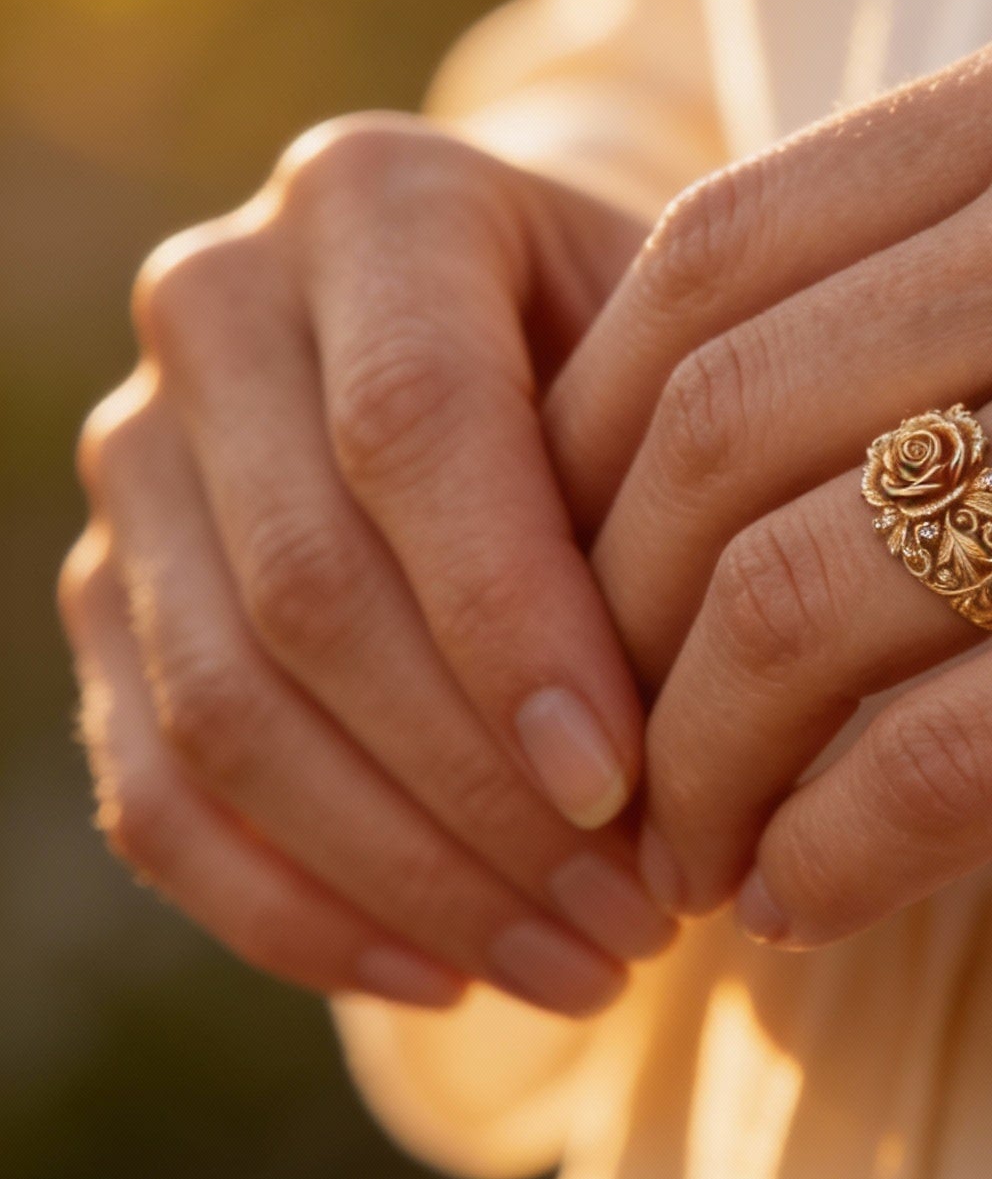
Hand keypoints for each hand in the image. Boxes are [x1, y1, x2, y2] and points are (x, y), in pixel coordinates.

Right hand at [62, 115, 673, 1014]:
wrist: (537, 339)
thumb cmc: (657, 362)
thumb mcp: (696, 367)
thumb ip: (679, 496)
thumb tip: (694, 762)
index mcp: (375, 200)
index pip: (413, 432)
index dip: (513, 626)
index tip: (631, 787)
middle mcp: (220, 303)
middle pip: (309, 591)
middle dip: (481, 789)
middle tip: (644, 916)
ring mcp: (138, 455)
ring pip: (225, 712)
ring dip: (411, 876)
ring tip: (586, 968)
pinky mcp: (108, 595)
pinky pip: (156, 792)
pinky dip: (296, 913)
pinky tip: (447, 977)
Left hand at [544, 0, 991, 947]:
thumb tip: (796, 418)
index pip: (708, 255)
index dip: (580, 443)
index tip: (569, 576)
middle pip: (707, 428)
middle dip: (599, 625)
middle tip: (600, 753)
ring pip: (796, 595)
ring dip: (696, 760)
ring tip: (694, 853)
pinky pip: (955, 750)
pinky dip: (834, 851)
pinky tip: (810, 905)